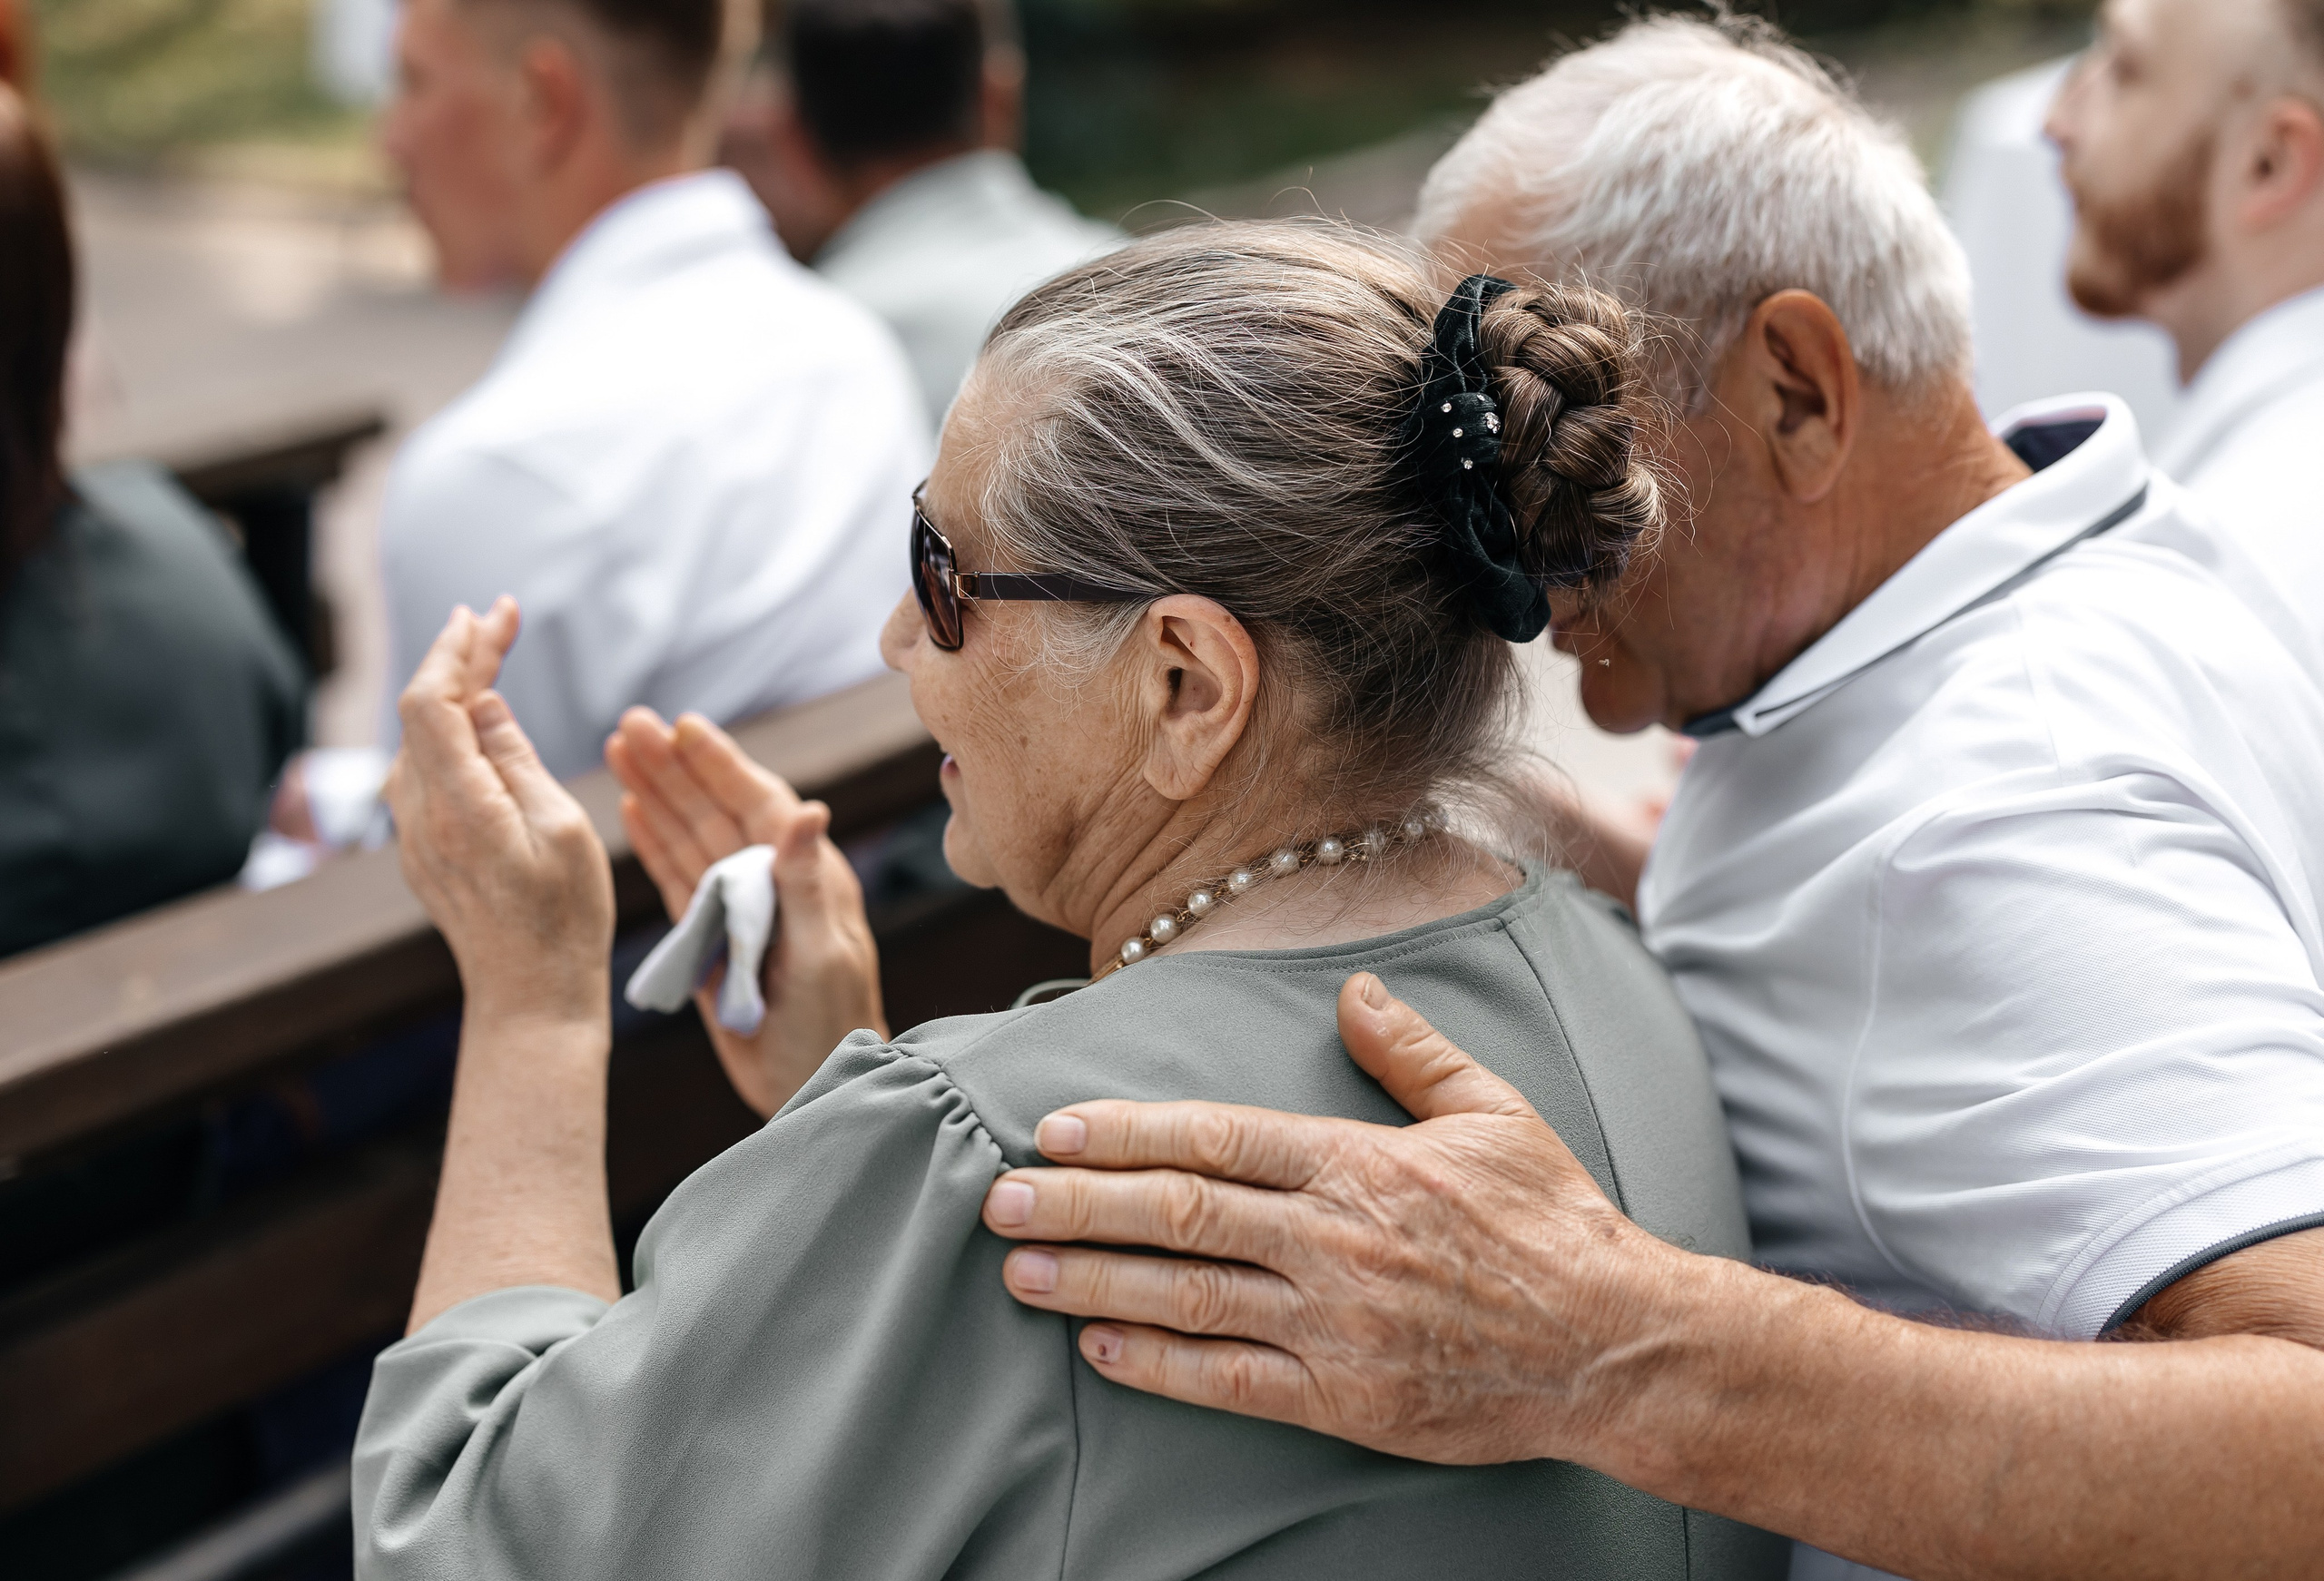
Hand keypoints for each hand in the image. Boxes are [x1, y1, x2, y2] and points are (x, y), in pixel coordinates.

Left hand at [384, 599, 614, 1024]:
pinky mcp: (421, 849)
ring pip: (416, 739)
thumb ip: (514, 758)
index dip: (459, 649)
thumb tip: (482, 704)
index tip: (493, 613)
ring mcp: (413, 835)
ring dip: (449, 691)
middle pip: (420, 712)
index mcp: (457, 805)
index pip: (433, 702)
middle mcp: (419, 816)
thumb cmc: (563, 917)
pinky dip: (446, 730)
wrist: (530, 996)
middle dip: (458, 657)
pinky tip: (472, 719)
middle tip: (497, 617)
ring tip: (486, 653)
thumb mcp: (560, 827)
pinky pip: (422, 769)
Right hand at [607, 708, 886, 1116]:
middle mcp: (771, 882)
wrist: (814, 1085)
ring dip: (658, 793)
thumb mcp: (821, 955)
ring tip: (619, 750)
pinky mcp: (713, 936)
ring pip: (691, 836)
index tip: (684, 726)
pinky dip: (655, 842)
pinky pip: (679, 877)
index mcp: (807, 876)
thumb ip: (807, 885)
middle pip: (715, 810)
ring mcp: (739, 907)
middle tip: (630, 723)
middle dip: (675, 766)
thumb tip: (812, 811)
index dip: (721, 765)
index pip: (760, 804)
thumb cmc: (831, 1025)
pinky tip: (632, 809)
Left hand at [977, 972, 1701, 1466]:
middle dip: (1079, 1205)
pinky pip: (1231, 1382)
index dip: (1127, 1133)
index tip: (1055, 1128)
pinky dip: (1157, 1365)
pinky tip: (1099, 1347)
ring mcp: (1333, 1325)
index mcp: (1359, 1164)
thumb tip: (1352, 993)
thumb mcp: (1493, 1114)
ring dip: (1093, 1282)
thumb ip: (1413, 1053)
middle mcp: (1334, 1242)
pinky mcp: (1344, 1398)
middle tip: (999, 1198)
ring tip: (1020, 1269)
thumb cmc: (1552, 1223)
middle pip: (1180, 1216)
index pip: (1218, 1139)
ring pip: (1188, 1298)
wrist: (1612, 1345)